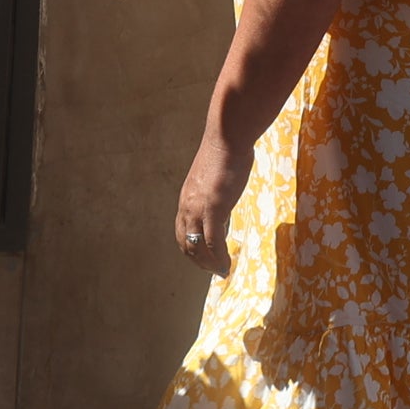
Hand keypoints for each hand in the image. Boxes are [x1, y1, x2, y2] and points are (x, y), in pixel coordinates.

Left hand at [175, 133, 250, 274]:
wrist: (228, 137)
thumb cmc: (226, 150)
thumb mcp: (213, 175)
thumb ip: (214, 190)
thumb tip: (223, 196)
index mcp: (186, 198)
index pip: (181, 231)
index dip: (191, 248)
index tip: (205, 258)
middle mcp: (187, 206)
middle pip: (185, 243)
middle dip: (199, 261)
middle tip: (213, 270)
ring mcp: (199, 209)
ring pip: (197, 247)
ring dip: (209, 264)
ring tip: (221, 272)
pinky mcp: (214, 209)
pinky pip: (214, 242)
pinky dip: (219, 258)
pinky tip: (227, 265)